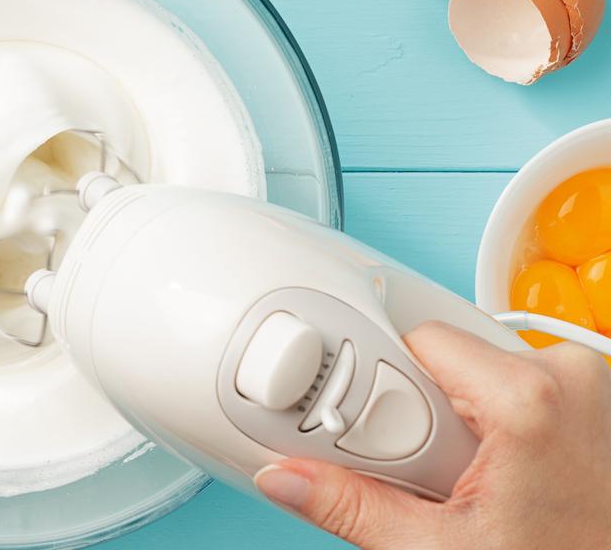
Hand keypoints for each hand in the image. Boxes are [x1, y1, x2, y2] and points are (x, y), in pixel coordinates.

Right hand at [255, 320, 610, 548]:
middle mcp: (570, 374)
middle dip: (416, 410)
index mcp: (532, 396)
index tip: (364, 435)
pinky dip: (487, 421)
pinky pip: (511, 384)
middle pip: (446, 355)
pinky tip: (489, 473)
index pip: (417, 339)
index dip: (378, 385)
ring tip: (458, 480)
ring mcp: (587, 386)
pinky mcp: (590, 401)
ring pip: (477, 370)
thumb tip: (287, 477)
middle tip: (420, 471)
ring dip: (451, 418)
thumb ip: (351, 506)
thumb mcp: (438, 549)